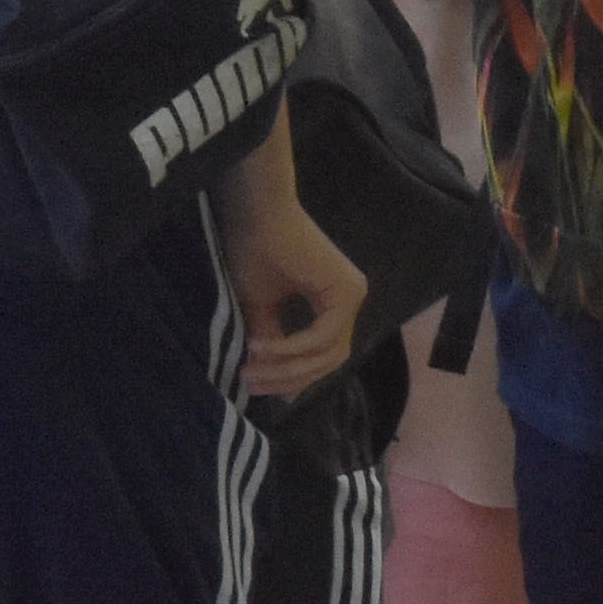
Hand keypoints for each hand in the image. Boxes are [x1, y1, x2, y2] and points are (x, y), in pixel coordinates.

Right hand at [217, 185, 367, 403]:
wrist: (256, 212)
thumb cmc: (254, 251)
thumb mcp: (260, 309)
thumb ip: (273, 344)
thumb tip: (277, 391)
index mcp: (332, 304)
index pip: (320, 357)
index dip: (288, 378)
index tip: (253, 388)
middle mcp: (348, 301)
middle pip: (327, 362)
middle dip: (288, 378)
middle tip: (250, 383)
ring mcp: (352, 296)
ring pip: (327, 355)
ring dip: (286, 367)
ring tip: (251, 368)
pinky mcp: (347, 292)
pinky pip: (323, 337)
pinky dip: (293, 348)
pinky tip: (262, 348)